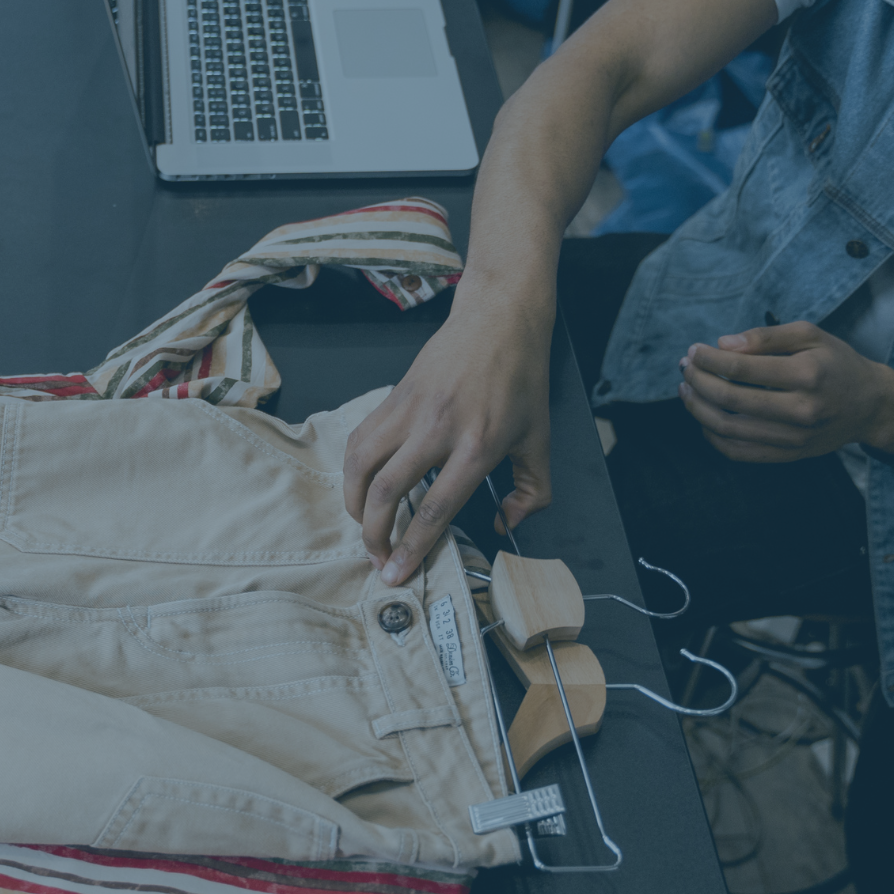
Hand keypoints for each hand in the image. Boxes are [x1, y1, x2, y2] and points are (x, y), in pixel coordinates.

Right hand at [343, 297, 555, 585]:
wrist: (498, 319)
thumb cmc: (521, 379)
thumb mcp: (540, 439)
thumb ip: (532, 491)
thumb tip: (507, 525)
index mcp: (477, 446)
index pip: (434, 508)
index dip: (411, 547)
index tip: (396, 574)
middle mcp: (437, 430)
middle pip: (387, 492)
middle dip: (374, 535)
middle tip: (376, 558)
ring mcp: (409, 411)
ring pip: (361, 465)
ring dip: (354, 504)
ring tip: (364, 526)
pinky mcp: (393, 396)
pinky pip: (360, 440)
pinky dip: (353, 471)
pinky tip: (361, 488)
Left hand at [677, 322, 893, 461]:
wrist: (872, 406)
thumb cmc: (837, 363)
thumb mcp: (811, 336)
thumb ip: (766, 337)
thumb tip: (722, 343)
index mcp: (806, 374)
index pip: (741, 369)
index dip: (709, 359)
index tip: (695, 350)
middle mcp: (800, 410)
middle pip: (730, 399)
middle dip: (698, 381)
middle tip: (685, 368)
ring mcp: (794, 437)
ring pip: (729, 429)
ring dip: (698, 409)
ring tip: (686, 390)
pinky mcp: (790, 455)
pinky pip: (740, 453)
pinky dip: (714, 437)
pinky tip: (704, 418)